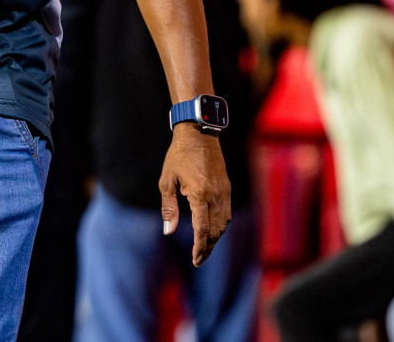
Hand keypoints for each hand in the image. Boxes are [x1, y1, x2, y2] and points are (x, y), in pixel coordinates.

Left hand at [160, 124, 231, 266]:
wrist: (198, 133)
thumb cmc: (178, 156)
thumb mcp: (167, 181)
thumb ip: (169, 208)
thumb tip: (168, 232)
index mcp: (199, 194)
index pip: (202, 230)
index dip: (199, 247)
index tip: (195, 260)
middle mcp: (215, 195)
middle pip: (216, 231)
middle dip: (208, 247)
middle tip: (198, 259)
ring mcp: (224, 192)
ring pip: (223, 224)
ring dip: (215, 238)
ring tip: (204, 248)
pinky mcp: (227, 188)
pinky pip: (226, 213)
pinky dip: (220, 226)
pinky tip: (212, 230)